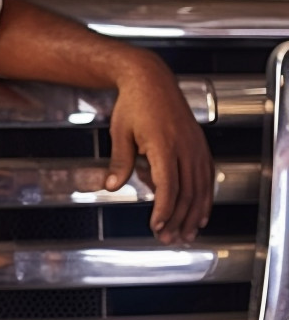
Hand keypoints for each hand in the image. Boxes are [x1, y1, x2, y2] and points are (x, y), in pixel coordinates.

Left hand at [103, 58, 213, 243]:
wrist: (151, 79)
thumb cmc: (133, 104)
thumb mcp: (120, 133)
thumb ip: (119, 162)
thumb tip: (112, 187)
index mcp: (164, 145)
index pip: (168, 187)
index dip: (164, 211)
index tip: (156, 226)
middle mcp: (185, 148)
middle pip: (187, 193)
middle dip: (178, 220)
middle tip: (168, 239)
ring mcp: (196, 147)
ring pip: (200, 188)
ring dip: (193, 214)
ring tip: (185, 235)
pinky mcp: (200, 146)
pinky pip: (207, 177)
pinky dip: (205, 198)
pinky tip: (201, 214)